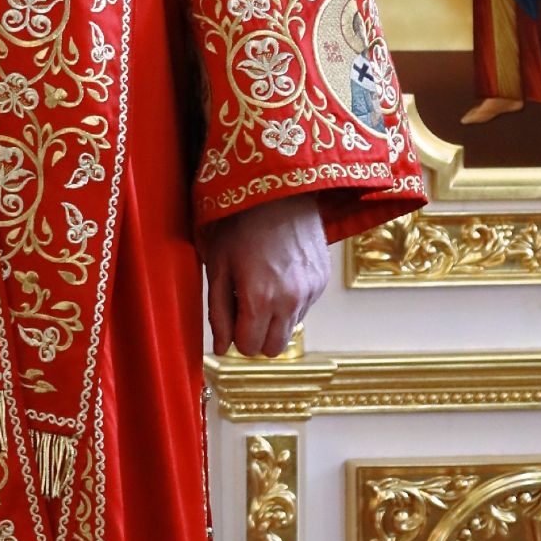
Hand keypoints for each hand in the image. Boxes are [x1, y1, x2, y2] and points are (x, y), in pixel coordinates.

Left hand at [204, 194, 329, 357]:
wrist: (280, 192)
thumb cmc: (240, 223)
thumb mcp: (217, 266)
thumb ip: (218, 312)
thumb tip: (220, 347)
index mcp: (260, 299)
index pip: (249, 348)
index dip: (235, 337)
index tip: (231, 317)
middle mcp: (290, 302)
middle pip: (274, 349)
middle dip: (257, 336)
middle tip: (245, 309)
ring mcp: (311, 292)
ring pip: (290, 329)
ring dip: (274, 320)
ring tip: (262, 286)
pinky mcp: (322, 281)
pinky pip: (304, 308)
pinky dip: (290, 302)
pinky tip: (279, 274)